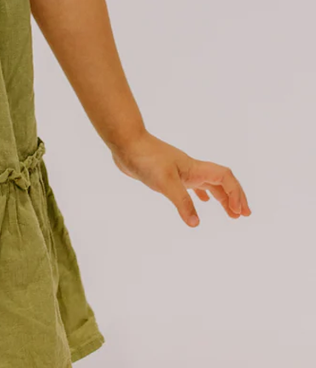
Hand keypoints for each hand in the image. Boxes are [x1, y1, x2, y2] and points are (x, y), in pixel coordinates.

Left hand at [110, 130, 250, 226]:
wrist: (125, 143)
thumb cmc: (146, 158)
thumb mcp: (165, 182)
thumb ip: (182, 201)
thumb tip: (195, 223)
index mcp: (195, 168)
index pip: (225, 177)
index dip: (236, 193)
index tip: (238, 212)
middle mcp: (191, 169)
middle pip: (221, 181)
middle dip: (234, 197)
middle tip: (242, 216)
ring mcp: (179, 171)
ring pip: (207, 184)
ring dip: (221, 198)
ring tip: (229, 213)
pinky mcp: (167, 174)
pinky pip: (191, 185)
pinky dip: (200, 195)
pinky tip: (199, 203)